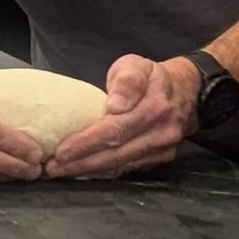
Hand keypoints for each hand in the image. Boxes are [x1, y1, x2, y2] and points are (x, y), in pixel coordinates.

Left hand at [44, 54, 196, 179]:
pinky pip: (128, 169)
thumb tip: (116, 105)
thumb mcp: (137, 65)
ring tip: (62, 172)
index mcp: (154, 108)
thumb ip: (127, 80)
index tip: (61, 151)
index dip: (86, 143)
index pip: (115, 131)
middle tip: (52, 168)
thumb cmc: (152, 76)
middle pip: (115, 154)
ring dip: (89, 172)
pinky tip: (84, 173)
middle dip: (81, 163)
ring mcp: (162, 149)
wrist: (186, 91)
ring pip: (121, 166)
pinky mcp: (160, 159)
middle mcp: (160, 133)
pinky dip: (104, 173)